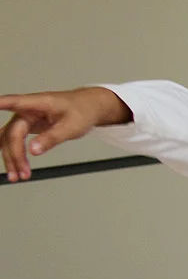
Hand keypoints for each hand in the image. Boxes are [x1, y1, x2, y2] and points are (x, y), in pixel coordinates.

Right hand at [0, 86, 132, 180]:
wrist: (88, 108)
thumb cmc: (81, 111)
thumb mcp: (72, 127)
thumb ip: (52, 138)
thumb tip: (33, 151)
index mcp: (38, 103)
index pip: (14, 102)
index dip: (1, 104)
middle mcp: (26, 110)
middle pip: (13, 133)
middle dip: (15, 155)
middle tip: (22, 174)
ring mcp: (24, 119)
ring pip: (9, 139)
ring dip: (11, 157)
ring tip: (16, 177)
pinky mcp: (25, 127)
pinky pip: (14, 142)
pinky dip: (14, 155)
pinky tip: (15, 168)